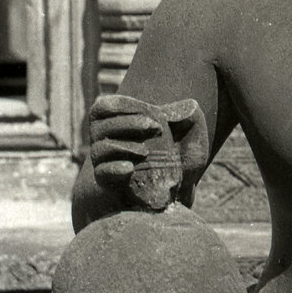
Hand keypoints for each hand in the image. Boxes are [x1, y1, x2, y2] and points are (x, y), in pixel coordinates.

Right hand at [88, 93, 207, 208]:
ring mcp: (106, 162)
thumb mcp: (192, 131)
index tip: (150, 110)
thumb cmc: (182, 153)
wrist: (182, 188)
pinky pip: (101, 174)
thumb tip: (179, 107)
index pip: (105, 106)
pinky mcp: (109, 182)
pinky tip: (130, 168)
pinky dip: (113, 169)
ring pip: (99, 149)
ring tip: (146, 151)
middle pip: (100, 126)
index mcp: (119, 121)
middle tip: (156, 127)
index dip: (122, 104)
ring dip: (122, 147)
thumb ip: (188, 113)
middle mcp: (107, 140)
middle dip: (128, 123)